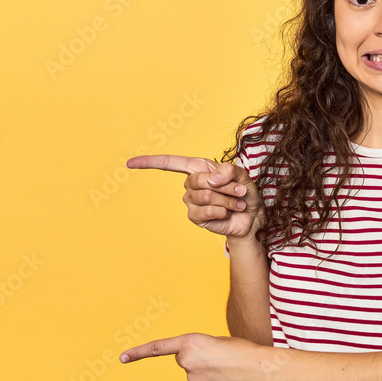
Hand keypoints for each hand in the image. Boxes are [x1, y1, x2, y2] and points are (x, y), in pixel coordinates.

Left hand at [119, 332, 260, 380]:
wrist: (257, 368)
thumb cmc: (241, 351)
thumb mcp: (216, 342)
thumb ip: (199, 352)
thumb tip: (194, 371)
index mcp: (190, 342)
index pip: (158, 348)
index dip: (138, 353)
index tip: (122, 358)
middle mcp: (186, 360)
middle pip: (185, 360)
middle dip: (197, 359)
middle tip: (219, 358)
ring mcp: (191, 379)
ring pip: (194, 376)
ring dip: (207, 373)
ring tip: (226, 370)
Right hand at [125, 155, 264, 238]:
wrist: (252, 216)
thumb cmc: (243, 192)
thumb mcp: (241, 175)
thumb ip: (228, 171)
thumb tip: (211, 178)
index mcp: (198, 169)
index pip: (169, 163)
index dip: (149, 162)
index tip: (129, 163)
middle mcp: (191, 184)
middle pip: (197, 180)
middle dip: (224, 186)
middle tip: (238, 191)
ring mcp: (191, 202)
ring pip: (204, 196)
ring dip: (226, 200)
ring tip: (235, 203)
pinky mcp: (196, 218)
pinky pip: (204, 212)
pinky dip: (221, 211)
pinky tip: (227, 213)